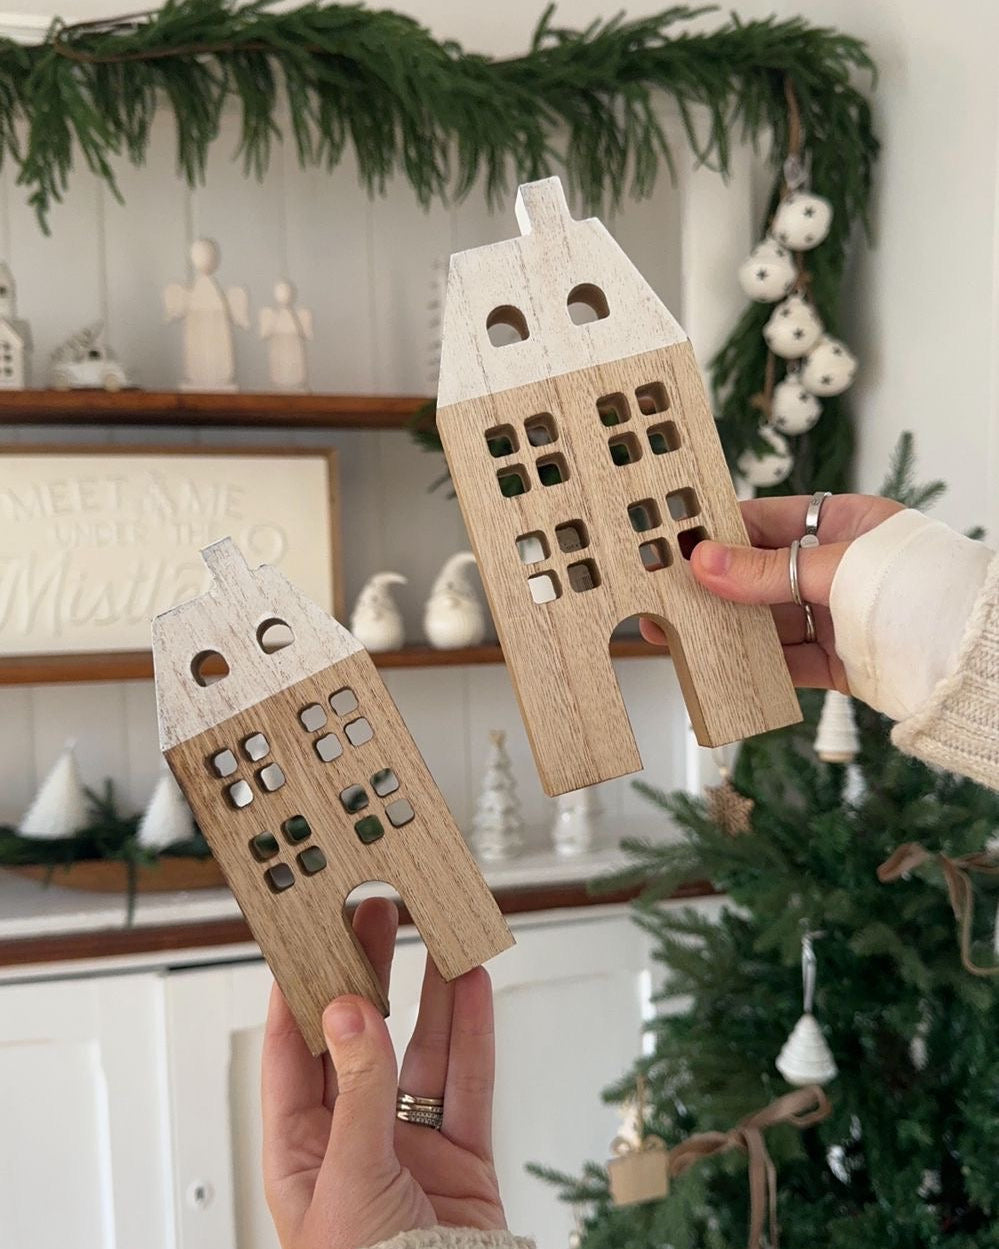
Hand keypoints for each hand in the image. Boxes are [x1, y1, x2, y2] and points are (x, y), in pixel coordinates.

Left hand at [262, 897, 505, 1248]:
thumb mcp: (350, 1180)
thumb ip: (356, 1091)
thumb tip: (348, 1013)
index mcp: (298, 1151)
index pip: (291, 1052)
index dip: (299, 989)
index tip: (305, 933)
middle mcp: (352, 1140)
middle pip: (358, 1038)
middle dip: (366, 974)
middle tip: (373, 913)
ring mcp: (409, 1147)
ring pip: (420, 1051)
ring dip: (429, 991)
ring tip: (433, 933)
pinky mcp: (461, 1158)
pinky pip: (468, 1083)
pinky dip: (475, 1032)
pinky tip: (473, 985)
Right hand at [641, 493, 902, 690]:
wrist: (978, 663)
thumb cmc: (928, 590)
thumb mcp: (841, 569)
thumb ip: (768, 571)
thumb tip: (703, 562)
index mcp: (845, 525)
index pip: (766, 521)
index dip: (719, 531)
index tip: (675, 541)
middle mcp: (838, 569)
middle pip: (760, 575)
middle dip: (713, 587)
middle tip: (664, 595)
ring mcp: (838, 617)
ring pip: (768, 621)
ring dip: (727, 628)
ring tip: (680, 635)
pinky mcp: (840, 662)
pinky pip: (787, 662)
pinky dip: (755, 666)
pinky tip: (722, 667)